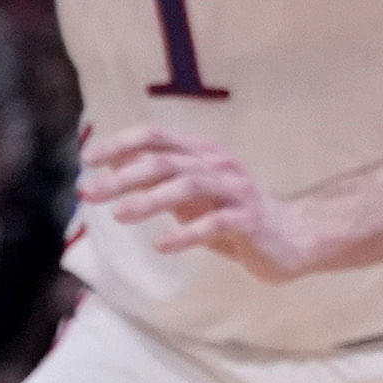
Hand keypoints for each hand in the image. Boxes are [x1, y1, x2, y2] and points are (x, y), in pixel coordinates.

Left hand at [81, 129, 325, 279]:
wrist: (294, 237)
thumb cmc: (234, 215)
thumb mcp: (191, 195)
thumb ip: (158, 180)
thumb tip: (112, 167)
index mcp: (203, 155)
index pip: (158, 137)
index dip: (121, 143)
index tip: (88, 159)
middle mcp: (219, 166)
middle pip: (166, 161)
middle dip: (123, 176)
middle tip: (90, 193)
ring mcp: (237, 192)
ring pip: (190, 186)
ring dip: (150, 199)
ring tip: (119, 215)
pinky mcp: (251, 221)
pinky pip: (216, 223)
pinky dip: (186, 233)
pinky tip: (161, 245)